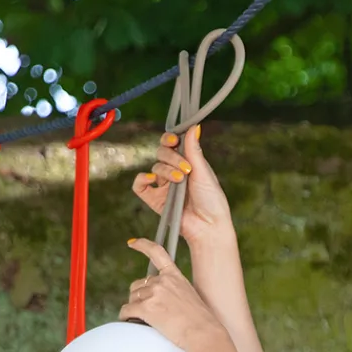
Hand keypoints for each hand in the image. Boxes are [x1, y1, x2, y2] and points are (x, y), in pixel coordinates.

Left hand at [119, 239, 222, 349]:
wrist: (202, 333)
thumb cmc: (200, 321)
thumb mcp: (190, 296)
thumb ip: (174, 292)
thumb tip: (161, 300)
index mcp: (174, 276)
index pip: (157, 253)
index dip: (142, 245)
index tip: (133, 243)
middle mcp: (162, 281)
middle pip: (139, 285)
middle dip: (139, 297)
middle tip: (148, 310)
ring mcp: (154, 294)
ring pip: (132, 299)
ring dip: (135, 309)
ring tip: (146, 320)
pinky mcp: (146, 308)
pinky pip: (126, 310)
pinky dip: (125, 316)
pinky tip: (130, 321)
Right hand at [131, 126, 233, 246]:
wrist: (208, 225)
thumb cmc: (211, 200)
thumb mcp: (203, 171)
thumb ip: (194, 149)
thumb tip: (193, 126)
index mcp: (187, 162)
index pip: (171, 143)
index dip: (170, 138)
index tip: (175, 139)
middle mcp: (173, 172)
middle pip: (161, 153)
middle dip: (171, 157)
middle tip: (186, 169)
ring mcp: (163, 186)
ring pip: (154, 168)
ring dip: (166, 171)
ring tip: (180, 181)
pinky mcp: (155, 200)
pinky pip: (140, 186)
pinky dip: (142, 180)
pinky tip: (152, 179)